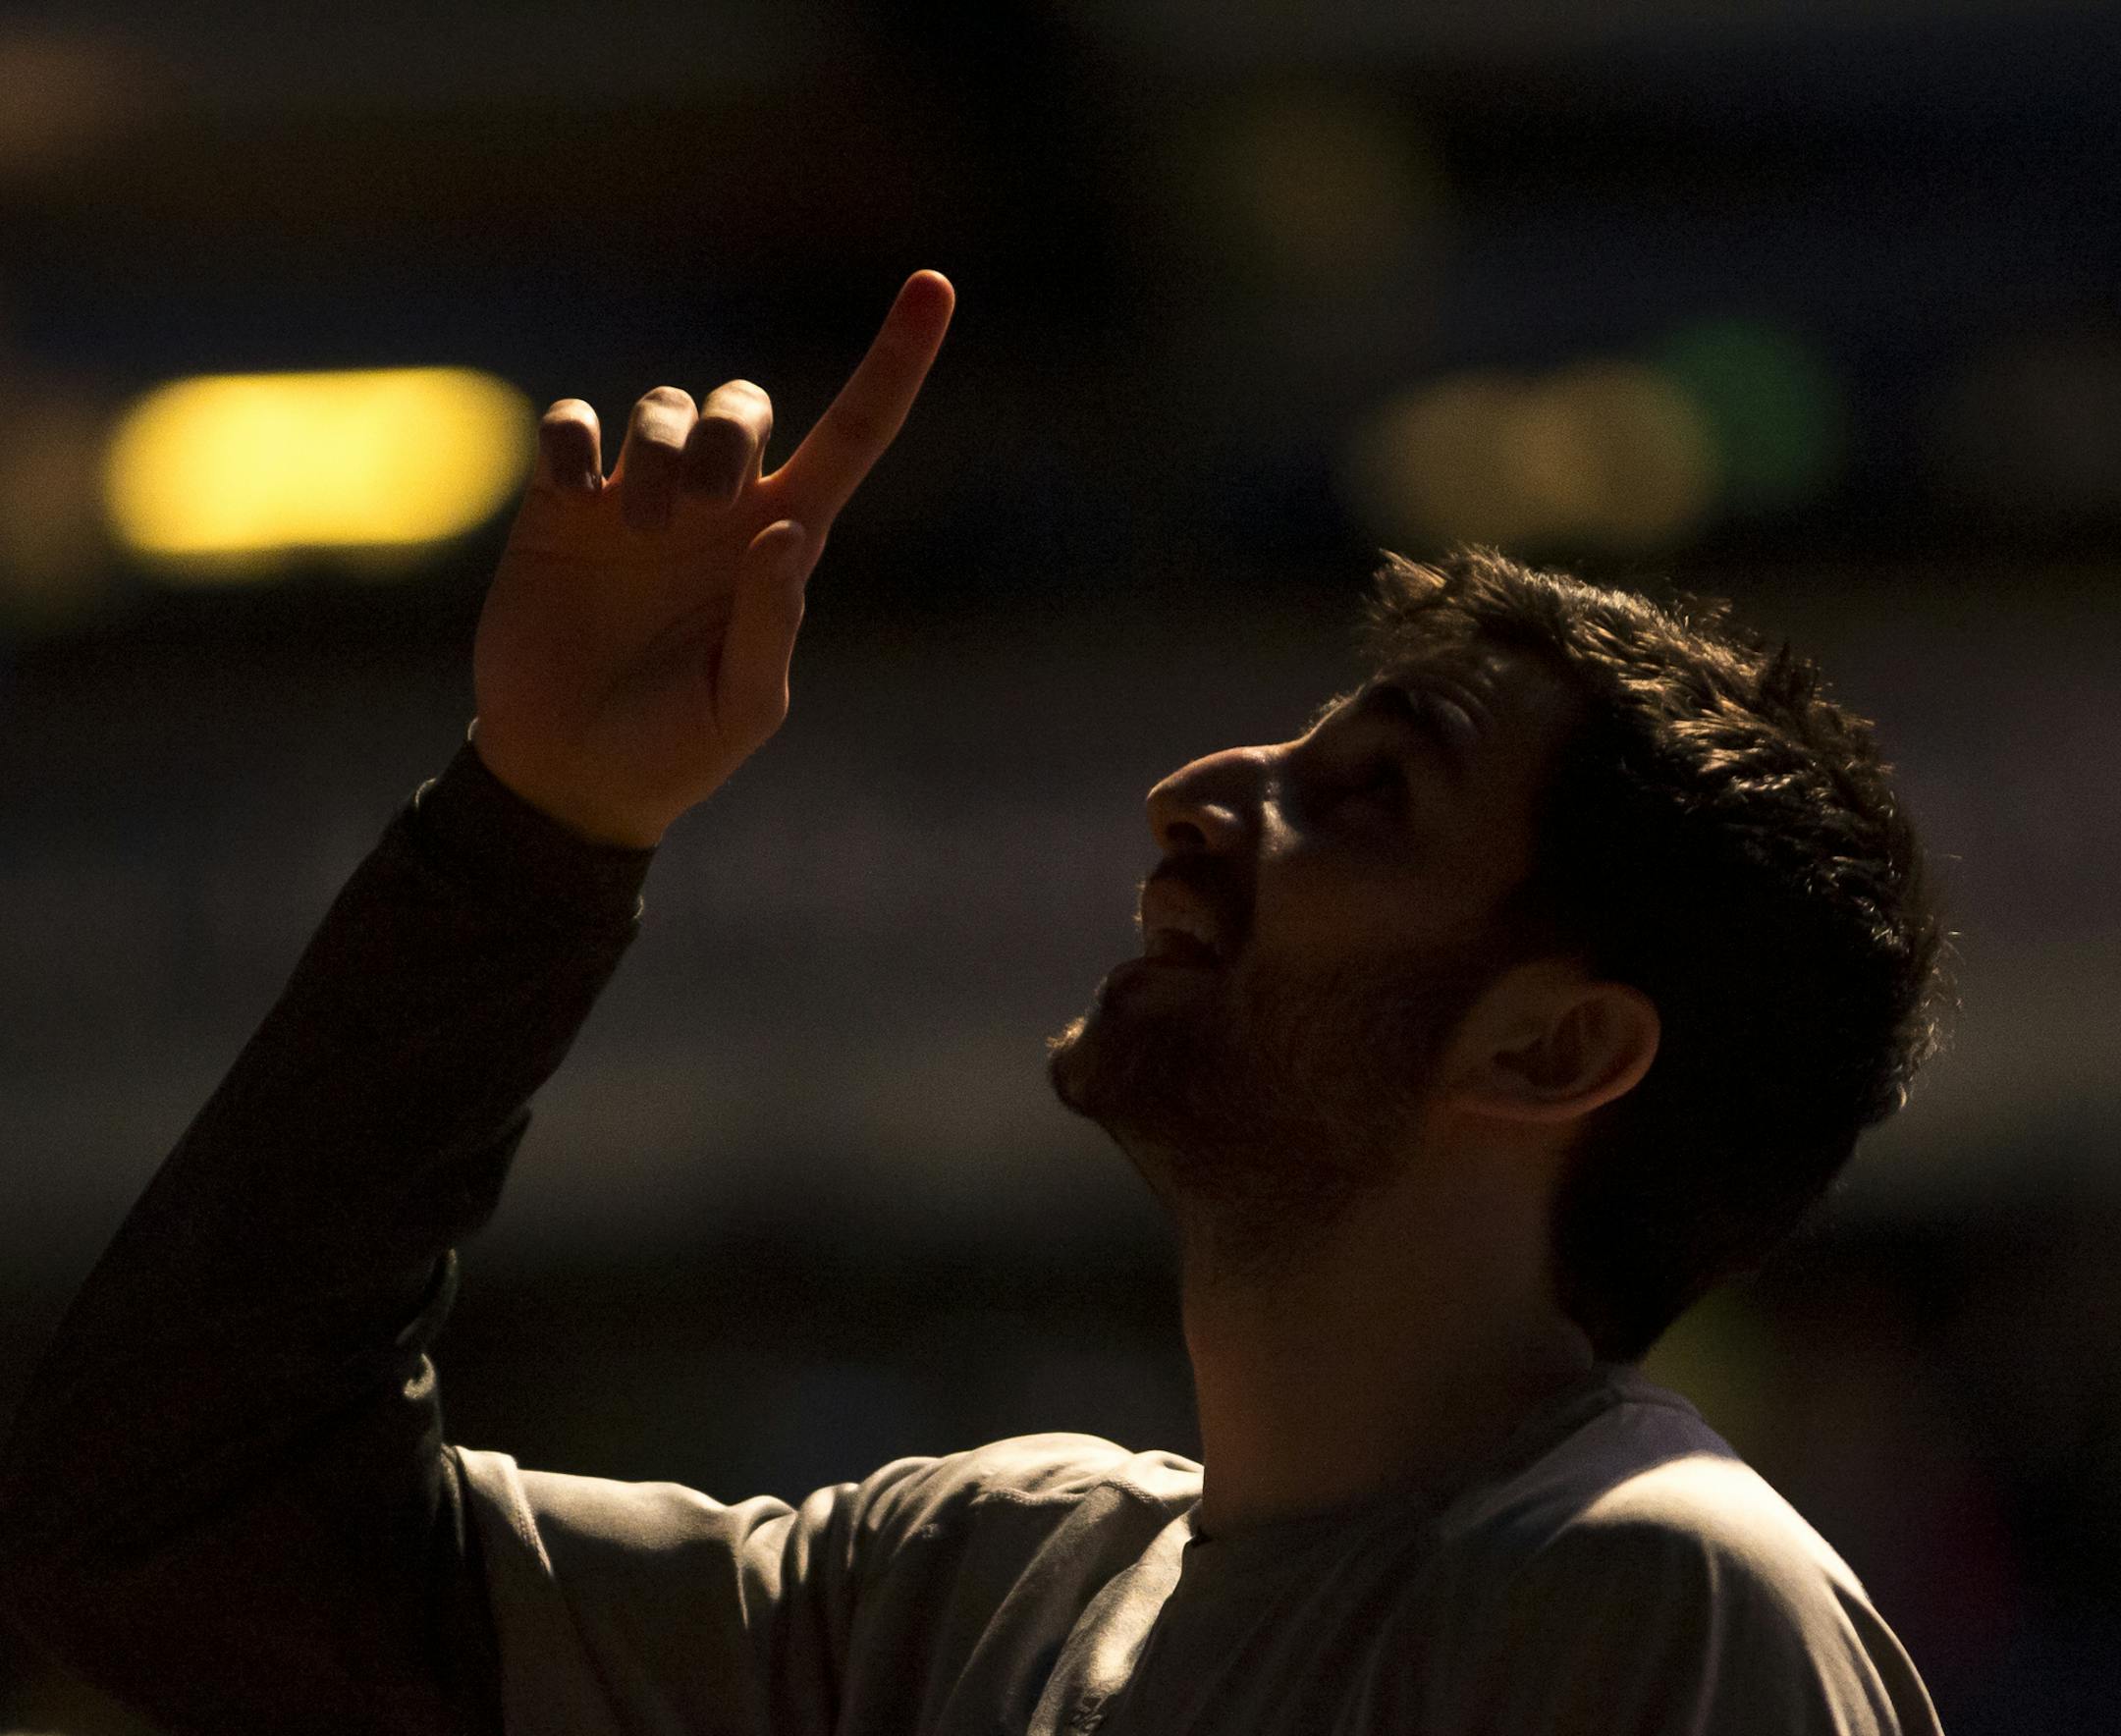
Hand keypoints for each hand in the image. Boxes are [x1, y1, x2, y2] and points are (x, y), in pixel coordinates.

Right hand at [471, 270, 954, 845]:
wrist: (568, 776)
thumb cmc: (676, 748)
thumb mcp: (743, 704)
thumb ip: (770, 619)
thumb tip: (785, 527)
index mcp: (781, 543)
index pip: (855, 434)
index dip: (896, 362)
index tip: (936, 284)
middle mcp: (717, 508)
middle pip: (746, 403)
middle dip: (733, 426)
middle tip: (708, 502)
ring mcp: (638, 500)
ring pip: (664, 405)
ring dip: (659, 450)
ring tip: (635, 527)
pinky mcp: (560, 507)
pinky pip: (572, 423)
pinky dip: (574, 436)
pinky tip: (574, 487)